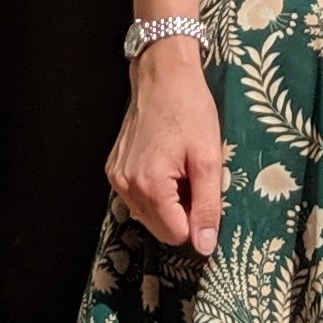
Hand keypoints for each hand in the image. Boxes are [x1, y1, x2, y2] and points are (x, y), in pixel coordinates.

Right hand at [107, 41, 224, 255]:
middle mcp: (126, 186)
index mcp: (150, 185)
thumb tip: (204, 246)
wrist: (162, 75)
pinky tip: (166, 166)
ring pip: (148, 215)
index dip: (198, 223)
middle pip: (160, 229)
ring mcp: (117, 178)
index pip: (176, 234)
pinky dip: (154, 191)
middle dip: (182, 214)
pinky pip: (137, 198)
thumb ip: (207, 205)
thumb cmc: (189, 110)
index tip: (207, 196)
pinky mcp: (114, 169)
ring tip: (181, 171)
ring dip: (169, 203)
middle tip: (195, 180)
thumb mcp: (208, 158)